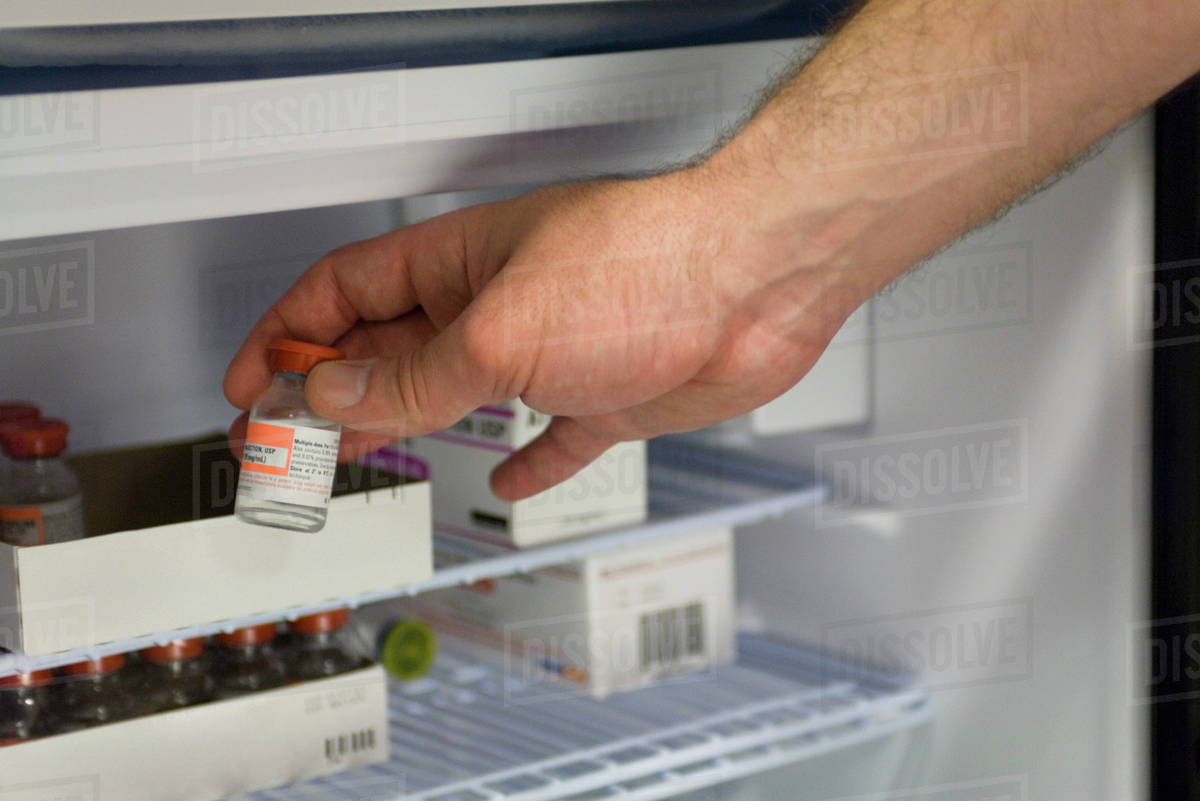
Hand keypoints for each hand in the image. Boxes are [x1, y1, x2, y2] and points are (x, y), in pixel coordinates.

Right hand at [223, 165, 858, 499]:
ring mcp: (551, 351)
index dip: (287, 336)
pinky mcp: (605, 395)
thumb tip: (334, 393)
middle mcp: (498, 304)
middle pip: (388, 350)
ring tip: (358, 453)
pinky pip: (552, 436)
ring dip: (405, 424)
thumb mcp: (500, 332)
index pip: (342, 293)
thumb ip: (414, 375)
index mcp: (457, 265)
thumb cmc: (646, 266)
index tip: (251, 382)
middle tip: (282, 437)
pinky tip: (509, 480)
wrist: (758, 283)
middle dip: (330, 392)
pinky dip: (527, 462)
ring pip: (457, 395)